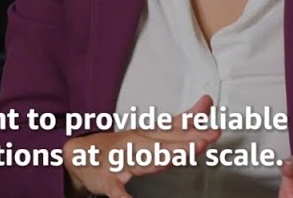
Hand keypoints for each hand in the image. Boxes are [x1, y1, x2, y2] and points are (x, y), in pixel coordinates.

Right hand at [62, 95, 220, 197]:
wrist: (78, 154)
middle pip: (162, 144)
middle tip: (203, 141)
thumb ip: (182, 121)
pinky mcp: (106, 179)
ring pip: (141, 160)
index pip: (175, 131)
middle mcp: (135, 144)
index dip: (195, 131)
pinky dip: (121, 195)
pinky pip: (114, 188)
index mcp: (148, 134)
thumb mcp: (153, 131)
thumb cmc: (121, 146)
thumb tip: (206, 104)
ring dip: (158, 159)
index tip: (214, 130)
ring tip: (175, 160)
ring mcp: (120, 161)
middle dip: (182, 144)